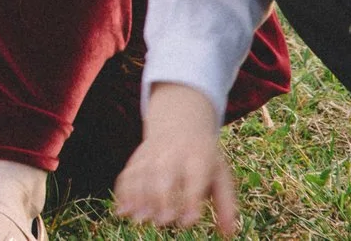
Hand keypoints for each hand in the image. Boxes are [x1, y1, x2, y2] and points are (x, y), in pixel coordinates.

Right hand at [114, 84, 237, 233]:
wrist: (179, 122)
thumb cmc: (204, 158)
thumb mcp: (221, 175)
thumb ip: (226, 204)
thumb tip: (228, 233)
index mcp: (198, 158)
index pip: (194, 179)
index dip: (191, 200)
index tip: (188, 222)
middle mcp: (173, 154)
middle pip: (164, 173)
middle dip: (161, 197)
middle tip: (162, 221)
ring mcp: (152, 154)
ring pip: (142, 174)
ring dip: (138, 196)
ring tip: (138, 219)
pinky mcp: (138, 158)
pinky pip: (128, 173)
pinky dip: (123, 191)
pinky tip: (122, 211)